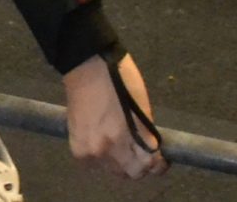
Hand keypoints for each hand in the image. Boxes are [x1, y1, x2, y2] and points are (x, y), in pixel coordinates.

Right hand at [62, 51, 166, 179]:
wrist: (86, 64)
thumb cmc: (120, 78)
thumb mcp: (142, 105)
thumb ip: (145, 132)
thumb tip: (149, 150)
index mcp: (130, 135)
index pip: (148, 165)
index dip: (156, 165)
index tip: (159, 159)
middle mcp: (110, 148)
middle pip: (130, 173)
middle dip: (138, 164)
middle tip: (138, 152)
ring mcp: (91, 151)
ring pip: (112, 170)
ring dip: (118, 162)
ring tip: (118, 144)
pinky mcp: (77, 149)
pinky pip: (94, 164)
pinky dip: (100, 157)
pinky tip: (101, 142)